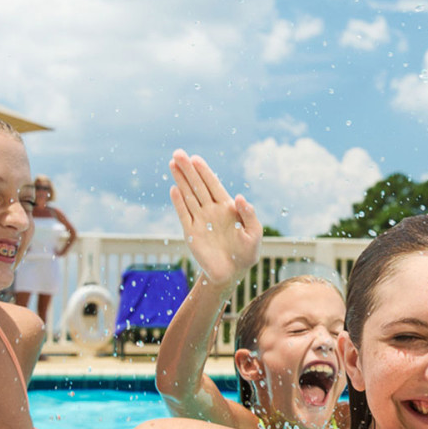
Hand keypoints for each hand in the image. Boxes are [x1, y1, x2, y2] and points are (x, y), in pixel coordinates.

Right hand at [169, 149, 262, 287]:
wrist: (231, 274)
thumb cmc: (246, 254)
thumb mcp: (255, 233)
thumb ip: (249, 214)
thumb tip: (239, 197)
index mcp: (227, 208)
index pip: (213, 185)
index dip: (204, 171)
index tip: (195, 159)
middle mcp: (212, 211)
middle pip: (198, 186)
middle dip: (188, 170)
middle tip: (178, 153)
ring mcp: (200, 220)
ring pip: (189, 196)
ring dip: (181, 180)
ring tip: (173, 164)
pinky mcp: (191, 233)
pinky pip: (183, 214)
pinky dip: (179, 202)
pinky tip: (174, 188)